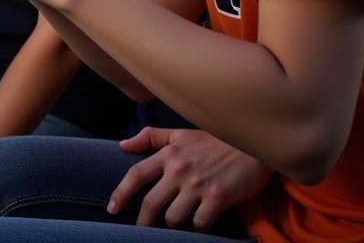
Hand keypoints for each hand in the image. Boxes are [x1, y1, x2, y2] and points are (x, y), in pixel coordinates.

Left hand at [108, 127, 272, 231]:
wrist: (251, 144)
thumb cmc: (214, 140)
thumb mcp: (181, 133)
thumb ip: (151, 137)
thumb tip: (122, 145)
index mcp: (169, 152)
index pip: (136, 174)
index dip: (120, 193)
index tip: (112, 208)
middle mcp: (179, 168)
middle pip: (151, 203)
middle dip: (143, 222)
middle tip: (140, 231)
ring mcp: (198, 184)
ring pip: (173, 218)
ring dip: (172, 225)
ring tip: (177, 223)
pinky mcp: (217, 197)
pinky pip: (199, 223)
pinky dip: (197, 228)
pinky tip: (200, 222)